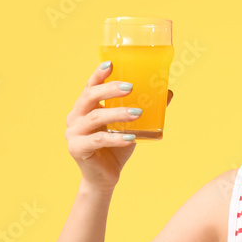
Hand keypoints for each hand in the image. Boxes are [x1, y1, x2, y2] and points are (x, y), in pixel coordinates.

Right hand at [64, 62, 173, 189]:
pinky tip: (131, 137)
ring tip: (138, 112)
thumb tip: (168, 92)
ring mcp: (73, 133)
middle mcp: (75, 117)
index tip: (111, 64)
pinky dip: (116, 138)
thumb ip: (145, 109)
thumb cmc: (116, 147)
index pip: (90, 86)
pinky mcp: (77, 149)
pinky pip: (98, 140)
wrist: (105, 177)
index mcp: (84, 107)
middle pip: (89, 97)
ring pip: (95, 117)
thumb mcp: (131, 126)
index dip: (98, 74)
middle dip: (110, 89)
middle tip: (131, 87)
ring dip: (118, 113)